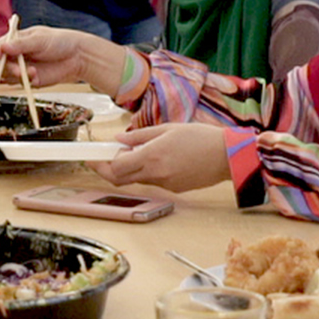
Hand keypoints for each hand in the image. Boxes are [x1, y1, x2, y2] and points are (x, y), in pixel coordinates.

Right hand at [0, 25, 131, 93]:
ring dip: (17, 76)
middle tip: (18, 71)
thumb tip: (3, 47)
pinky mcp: (29, 80)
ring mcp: (22, 68)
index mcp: (15, 41)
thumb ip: (21, 44)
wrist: (77, 57)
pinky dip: (27, 82)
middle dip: (5, 68)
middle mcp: (15, 55)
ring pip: (8, 77)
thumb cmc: (60, 41)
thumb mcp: (40, 39)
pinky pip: (21, 84)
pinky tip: (37, 76)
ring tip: (33, 72)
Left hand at [90, 124, 229, 191]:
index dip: (99, 164)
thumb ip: (140, 136)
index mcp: (152, 156)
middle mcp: (155, 174)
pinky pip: (153, 181)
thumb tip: (118, 140)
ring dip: (130, 169)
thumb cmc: (201, 137)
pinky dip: (147, 171)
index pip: (115, 167)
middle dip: (107, 170)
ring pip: (137, 180)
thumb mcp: (167, 129)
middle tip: (102, 159)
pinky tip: (159, 158)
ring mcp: (165, 184)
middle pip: (120, 179)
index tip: (91, 157)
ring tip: (135, 152)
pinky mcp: (174, 189)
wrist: (228, 156)